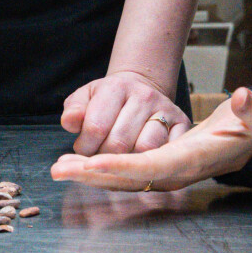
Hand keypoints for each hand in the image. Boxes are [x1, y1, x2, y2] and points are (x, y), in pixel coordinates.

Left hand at [52, 85, 251, 192]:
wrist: (246, 132)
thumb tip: (242, 98)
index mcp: (199, 158)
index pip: (156, 166)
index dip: (125, 167)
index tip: (94, 163)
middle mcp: (179, 171)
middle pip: (131, 177)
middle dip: (95, 174)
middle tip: (60, 169)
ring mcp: (168, 173)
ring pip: (124, 178)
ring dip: (91, 175)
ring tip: (59, 168)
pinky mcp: (160, 170)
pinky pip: (126, 174)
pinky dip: (100, 172)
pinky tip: (77, 167)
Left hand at [61, 69, 187, 155]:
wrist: (141, 89)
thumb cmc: (108, 99)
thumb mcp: (86, 98)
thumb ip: (74, 110)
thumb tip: (69, 122)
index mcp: (117, 87)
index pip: (96, 127)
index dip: (84, 146)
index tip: (82, 149)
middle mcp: (145, 97)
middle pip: (119, 144)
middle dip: (102, 159)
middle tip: (97, 160)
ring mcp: (166, 110)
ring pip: (143, 151)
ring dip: (125, 164)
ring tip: (116, 161)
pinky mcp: (182, 124)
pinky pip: (165, 153)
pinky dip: (149, 163)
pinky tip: (137, 162)